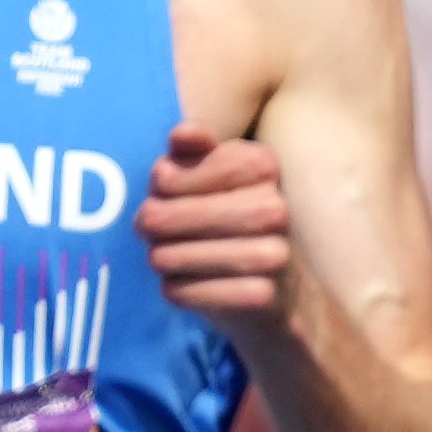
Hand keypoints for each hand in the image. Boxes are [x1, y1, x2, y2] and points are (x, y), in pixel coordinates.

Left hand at [141, 127, 302, 333]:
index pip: (169, 174)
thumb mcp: (212, 173)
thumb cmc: (230, 215)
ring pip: (168, 256)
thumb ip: (193, 149)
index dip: (157, 185)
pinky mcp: (259, 297)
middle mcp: (274, 208)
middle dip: (150, 225)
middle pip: (162, 216)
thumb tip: (182, 135)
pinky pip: (182, 290)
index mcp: (262, 166)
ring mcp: (272, 255)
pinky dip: (176, 289)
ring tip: (167, 256)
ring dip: (159, 258)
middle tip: (151, 229)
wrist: (282, 286)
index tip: (165, 190)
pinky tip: (187, 282)